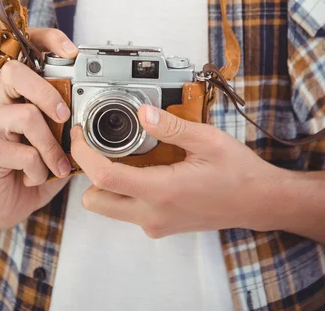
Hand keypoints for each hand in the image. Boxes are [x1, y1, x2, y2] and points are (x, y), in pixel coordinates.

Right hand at [0, 28, 77, 233]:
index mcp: (20, 90)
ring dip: (52, 145)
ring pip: (25, 116)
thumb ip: (73, 120)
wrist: (9, 201)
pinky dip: (40, 170)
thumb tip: (99, 108)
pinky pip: (23, 154)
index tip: (72, 52)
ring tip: (60, 164)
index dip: (48, 40)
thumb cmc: (38, 163)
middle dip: (48, 92)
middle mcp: (1, 100)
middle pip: (14, 72)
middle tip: (65, 117)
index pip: (25, 48)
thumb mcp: (61, 138)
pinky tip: (38, 177)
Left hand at [71, 104, 281, 237]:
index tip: (80, 134)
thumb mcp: (207, 140)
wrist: (259, 202)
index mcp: (162, 191)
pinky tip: (143, 165)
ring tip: (122, 152)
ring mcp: (156, 223)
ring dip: (105, 181)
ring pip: (109, 207)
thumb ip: (172, 126)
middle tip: (96, 144)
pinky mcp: (161, 225)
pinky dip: (124, 188)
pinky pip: (128, 208)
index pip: (103, 176)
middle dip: (88, 172)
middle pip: (95, 201)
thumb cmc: (238, 173)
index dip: (83, 153)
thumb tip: (143, 113)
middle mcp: (153, 214)